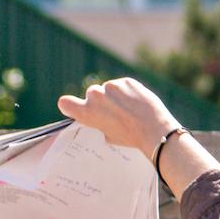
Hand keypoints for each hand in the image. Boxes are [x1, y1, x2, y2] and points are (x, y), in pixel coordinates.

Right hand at [58, 77, 180, 159]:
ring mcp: (111, 86)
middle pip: (92, 95)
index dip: (70, 106)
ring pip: (109, 89)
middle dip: (100, 102)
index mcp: (88, 112)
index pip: (65, 103)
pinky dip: (128, 93)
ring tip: (129, 110)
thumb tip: (100, 117)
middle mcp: (96, 96)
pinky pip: (122, 86)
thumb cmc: (130, 137)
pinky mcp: (126, 81)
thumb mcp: (108, 136)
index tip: (74, 108)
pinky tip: (137, 104)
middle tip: (114, 114)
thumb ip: (98, 122)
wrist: (153, 129)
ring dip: (115, 96)